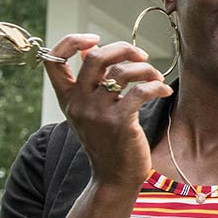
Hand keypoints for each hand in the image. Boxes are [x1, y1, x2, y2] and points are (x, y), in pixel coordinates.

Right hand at [42, 34, 172, 188]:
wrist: (114, 179)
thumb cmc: (106, 142)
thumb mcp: (89, 111)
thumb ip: (89, 81)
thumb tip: (89, 48)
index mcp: (68, 99)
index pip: (53, 60)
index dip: (70, 42)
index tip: (94, 39)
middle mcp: (79, 104)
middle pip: (95, 58)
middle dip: (122, 48)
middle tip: (140, 56)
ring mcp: (98, 113)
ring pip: (122, 72)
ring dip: (146, 69)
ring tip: (156, 78)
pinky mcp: (120, 123)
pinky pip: (140, 91)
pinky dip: (156, 86)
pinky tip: (164, 91)